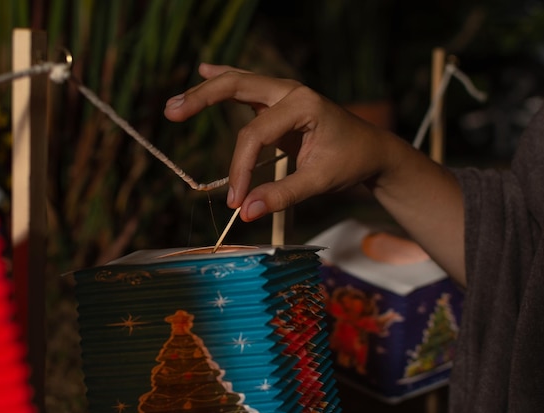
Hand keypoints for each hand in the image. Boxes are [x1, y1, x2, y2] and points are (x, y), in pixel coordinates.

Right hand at [165, 63, 465, 283]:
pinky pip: (246, 86)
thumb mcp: (320, 181)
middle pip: (236, 88)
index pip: (254, 136)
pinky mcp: (279, 101)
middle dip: (202, 99)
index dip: (239, 169)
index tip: (236, 201)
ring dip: (206, 90)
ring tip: (176, 104)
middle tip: (172, 112)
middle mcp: (290, 91)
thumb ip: (283, 195)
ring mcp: (284, 92)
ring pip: (238, 83)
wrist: (370, 149)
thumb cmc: (349, 162)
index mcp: (302, 105)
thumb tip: (246, 212)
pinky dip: (224, 80)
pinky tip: (205, 69)